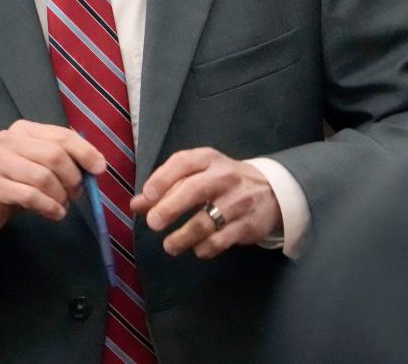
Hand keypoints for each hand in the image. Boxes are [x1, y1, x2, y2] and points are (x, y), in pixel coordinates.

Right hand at [0, 121, 104, 240]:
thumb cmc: (11, 181)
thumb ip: (60, 158)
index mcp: (24, 129)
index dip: (85, 151)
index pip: (61, 135)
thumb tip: (95, 165)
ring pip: (44, 177)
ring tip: (62, 206)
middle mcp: (9, 140)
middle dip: (73, 178)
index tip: (100, 168)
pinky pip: (31, 196)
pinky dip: (49, 207)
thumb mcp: (34, 163)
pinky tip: (55, 213)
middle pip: (55, 156)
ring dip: (61, 196)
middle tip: (76, 195)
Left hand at [130, 147, 280, 259]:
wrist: (271, 192)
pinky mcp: (247, 225)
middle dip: (170, 207)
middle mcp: (225, 176)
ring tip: (169, 245)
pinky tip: (196, 249)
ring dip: (183, 236)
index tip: (145, 197)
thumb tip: (136, 204)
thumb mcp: (198, 175)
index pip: (183, 162)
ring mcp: (238, 201)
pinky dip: (204, 248)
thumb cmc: (223, 181)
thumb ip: (167, 187)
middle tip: (152, 223)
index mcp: (208, 159)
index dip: (162, 179)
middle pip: (194, 190)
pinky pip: (221, 240)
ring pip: (206, 220)